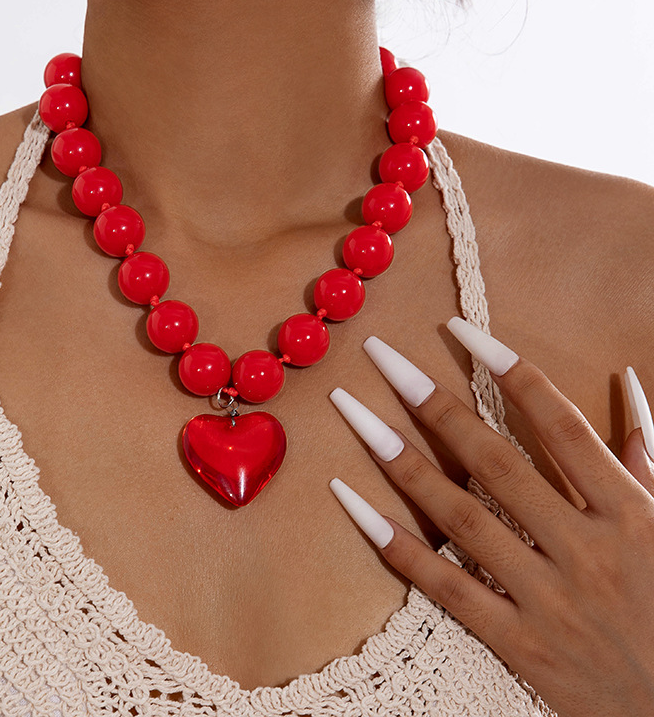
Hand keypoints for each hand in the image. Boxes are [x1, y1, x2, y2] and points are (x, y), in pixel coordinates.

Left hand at [328, 316, 653, 716]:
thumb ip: (648, 460)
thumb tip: (627, 387)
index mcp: (630, 513)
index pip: (558, 424)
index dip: (509, 370)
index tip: (461, 331)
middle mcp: (582, 548)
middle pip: (492, 459)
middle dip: (433, 401)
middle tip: (381, 357)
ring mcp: (546, 598)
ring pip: (458, 515)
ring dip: (398, 459)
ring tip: (351, 413)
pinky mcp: (520, 644)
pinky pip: (445, 587)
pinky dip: (395, 545)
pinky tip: (351, 502)